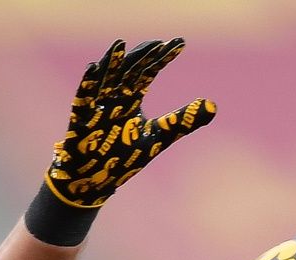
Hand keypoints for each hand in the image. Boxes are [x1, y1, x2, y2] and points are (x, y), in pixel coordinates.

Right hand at [45, 38, 215, 208]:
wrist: (97, 180)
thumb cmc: (124, 157)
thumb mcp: (159, 137)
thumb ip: (183, 121)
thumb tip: (214, 106)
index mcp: (131, 98)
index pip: (148, 72)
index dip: (162, 58)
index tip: (180, 44)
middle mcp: (115, 97)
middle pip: (129, 70)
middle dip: (143, 56)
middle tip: (161, 44)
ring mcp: (98, 106)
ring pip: (105, 79)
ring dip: (111, 62)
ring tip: (120, 44)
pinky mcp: (82, 119)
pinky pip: (84, 98)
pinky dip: (88, 83)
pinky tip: (94, 67)